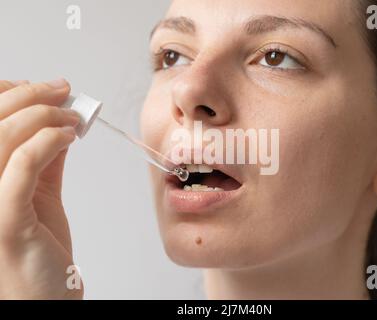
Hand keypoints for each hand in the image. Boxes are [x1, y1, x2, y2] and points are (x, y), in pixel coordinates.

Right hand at [0, 79, 82, 298]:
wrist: (42, 298)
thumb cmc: (38, 250)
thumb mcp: (38, 196)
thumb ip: (43, 159)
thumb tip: (58, 121)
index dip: (8, 94)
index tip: (42, 87)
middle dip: (30, 96)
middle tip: (62, 90)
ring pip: (4, 137)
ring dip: (44, 115)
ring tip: (73, 116)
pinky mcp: (4, 221)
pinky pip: (23, 166)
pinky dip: (48, 142)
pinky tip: (70, 136)